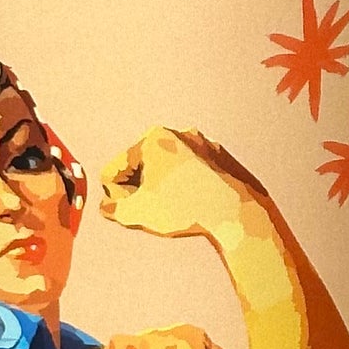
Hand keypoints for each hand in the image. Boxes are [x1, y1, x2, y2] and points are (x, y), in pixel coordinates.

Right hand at [98, 126, 254, 239]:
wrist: (238, 213)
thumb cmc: (188, 207)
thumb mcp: (137, 213)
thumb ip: (113, 209)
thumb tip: (110, 207)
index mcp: (153, 138)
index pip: (114, 170)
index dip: (115, 197)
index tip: (129, 211)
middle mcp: (179, 134)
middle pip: (141, 166)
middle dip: (139, 190)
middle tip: (150, 212)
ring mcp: (204, 145)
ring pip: (169, 170)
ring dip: (163, 189)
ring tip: (175, 210)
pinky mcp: (222, 160)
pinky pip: (194, 175)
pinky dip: (188, 189)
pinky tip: (195, 206)